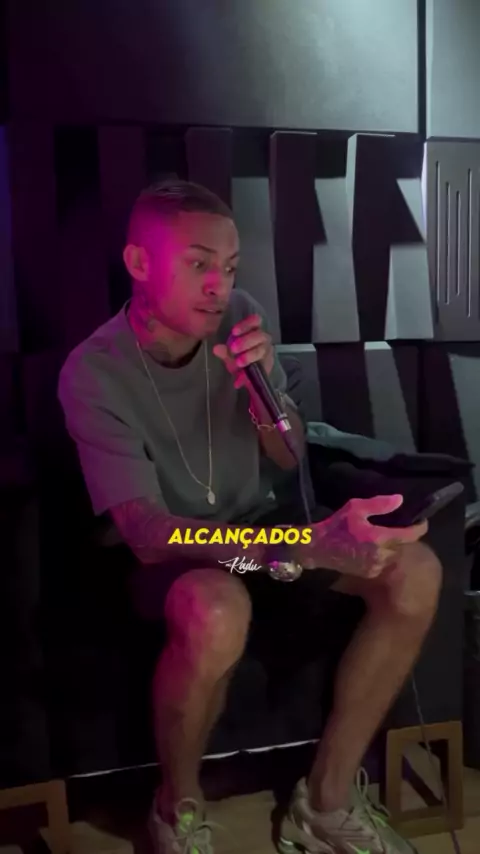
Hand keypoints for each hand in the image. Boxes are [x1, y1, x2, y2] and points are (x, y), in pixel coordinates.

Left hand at [213, 314, 273, 388]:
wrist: (249, 375)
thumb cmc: (240, 357)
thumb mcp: (230, 354)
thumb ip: (224, 351)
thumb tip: (216, 348)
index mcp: (254, 330)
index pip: (255, 321)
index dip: (246, 324)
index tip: (234, 332)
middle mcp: (264, 339)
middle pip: (259, 335)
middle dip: (246, 341)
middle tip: (233, 349)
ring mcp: (268, 352)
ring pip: (261, 351)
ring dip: (249, 356)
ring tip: (238, 363)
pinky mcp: (269, 365)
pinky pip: (261, 369)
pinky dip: (249, 375)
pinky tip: (239, 381)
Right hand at [297, 494, 427, 577]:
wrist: (318, 548)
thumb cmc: (336, 526)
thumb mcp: (356, 508)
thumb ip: (380, 505)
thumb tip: (400, 500)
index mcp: (380, 537)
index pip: (410, 535)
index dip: (420, 527)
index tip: (422, 520)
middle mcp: (381, 554)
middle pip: (404, 545)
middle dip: (404, 536)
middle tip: (400, 526)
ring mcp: (376, 566)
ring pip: (395, 554)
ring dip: (394, 545)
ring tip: (387, 535)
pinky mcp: (370, 573)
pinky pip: (385, 562)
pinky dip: (385, 554)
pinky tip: (376, 547)